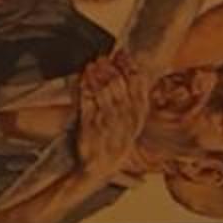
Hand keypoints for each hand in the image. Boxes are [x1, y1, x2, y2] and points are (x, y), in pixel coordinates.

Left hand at [74, 50, 142, 174]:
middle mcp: (124, 121)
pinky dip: (85, 87)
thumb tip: (133, 71)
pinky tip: (83, 76)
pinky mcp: (89, 127)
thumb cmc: (115, 142)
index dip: (129, 68)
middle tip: (103, 58)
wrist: (99, 168)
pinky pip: (87, 102)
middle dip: (110, 69)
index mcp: (137, 118)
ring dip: (97, 75)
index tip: (122, 55)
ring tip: (92, 64)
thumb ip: (133, 99)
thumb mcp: (131, 123)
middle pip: (119, 87)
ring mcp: (106, 124)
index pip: (138, 87)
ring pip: (103, 93)